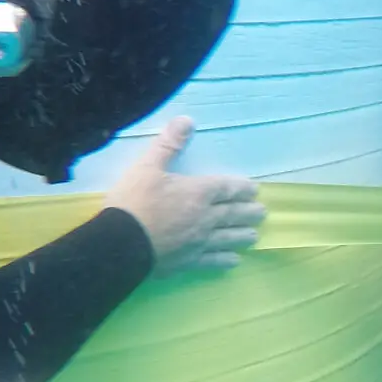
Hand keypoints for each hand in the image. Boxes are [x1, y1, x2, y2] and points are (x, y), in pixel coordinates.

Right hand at [104, 116, 266, 275]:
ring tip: (254, 236)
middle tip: (262, 213)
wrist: (120, 243)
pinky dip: (224, 260)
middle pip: (232, 213)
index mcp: (197, 192)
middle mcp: (204, 217)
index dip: (241, 188)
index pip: (226, 188)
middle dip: (247, 212)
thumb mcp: (147, 166)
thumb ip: (168, 144)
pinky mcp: (188, 261)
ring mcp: (198, 242)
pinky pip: (212, 261)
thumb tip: (187, 120)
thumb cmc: (134, 202)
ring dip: (242, 236)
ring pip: (227, 238)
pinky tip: (234, 261)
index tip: (254, 190)